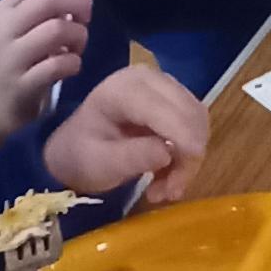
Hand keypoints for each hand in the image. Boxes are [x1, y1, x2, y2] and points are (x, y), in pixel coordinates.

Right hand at [0, 0, 97, 143]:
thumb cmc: (17, 56)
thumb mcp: (25, 24)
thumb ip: (49, 1)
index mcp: (6, 6)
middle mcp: (5, 27)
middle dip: (80, 2)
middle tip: (85, 17)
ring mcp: (11, 57)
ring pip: (57, 29)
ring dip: (79, 35)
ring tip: (77, 46)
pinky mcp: (22, 84)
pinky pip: (58, 65)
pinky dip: (73, 62)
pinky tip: (70, 66)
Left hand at [48, 63, 206, 205]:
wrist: (73, 149)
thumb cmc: (81, 157)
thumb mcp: (99, 165)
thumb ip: (132, 157)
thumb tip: (168, 153)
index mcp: (122, 91)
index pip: (166, 111)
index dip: (184, 141)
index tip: (182, 179)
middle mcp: (147, 78)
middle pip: (189, 113)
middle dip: (188, 156)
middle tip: (169, 192)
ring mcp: (161, 84)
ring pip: (196, 119)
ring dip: (189, 157)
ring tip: (165, 186)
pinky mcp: (170, 95)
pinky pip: (193, 122)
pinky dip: (188, 150)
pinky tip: (168, 170)